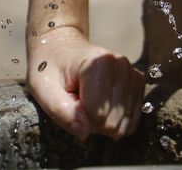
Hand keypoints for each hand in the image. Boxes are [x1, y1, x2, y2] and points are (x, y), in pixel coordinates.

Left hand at [25, 26, 144, 140]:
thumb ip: (61, 111)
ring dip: (102, 122)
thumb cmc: (49, 69)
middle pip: (112, 122)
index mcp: (99, 62)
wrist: (61, 48)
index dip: (79, 117)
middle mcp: (121, 65)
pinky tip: (101, 105)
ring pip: (123, 125)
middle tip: (77, 101)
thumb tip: (84, 133)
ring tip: (88, 101)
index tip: (69, 99)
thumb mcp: (43, 89)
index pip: (97, 115)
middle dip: (91, 122)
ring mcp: (132, 74)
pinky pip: (132, 121)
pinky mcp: (138, 84)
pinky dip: (115, 120)